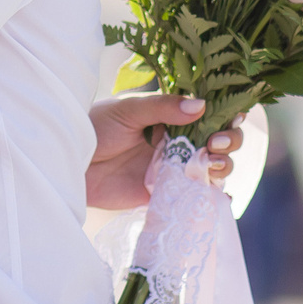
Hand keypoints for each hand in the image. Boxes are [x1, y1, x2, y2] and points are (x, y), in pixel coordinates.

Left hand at [86, 94, 241, 210]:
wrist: (69, 165)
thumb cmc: (93, 128)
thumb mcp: (127, 110)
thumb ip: (162, 108)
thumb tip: (200, 106)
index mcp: (169, 117)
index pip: (208, 114)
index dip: (226, 116)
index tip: (233, 118)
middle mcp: (176, 142)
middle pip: (218, 142)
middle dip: (228, 141)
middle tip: (215, 143)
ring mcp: (172, 169)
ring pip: (212, 169)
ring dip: (223, 166)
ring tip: (212, 165)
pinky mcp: (163, 194)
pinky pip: (194, 197)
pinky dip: (212, 198)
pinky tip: (221, 197)